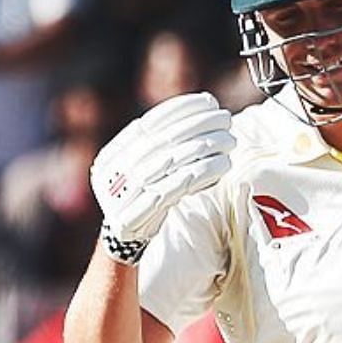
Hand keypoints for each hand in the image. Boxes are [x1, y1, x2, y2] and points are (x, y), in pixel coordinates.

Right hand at [90, 92, 234, 262]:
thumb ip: (163, 146)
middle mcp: (111, 173)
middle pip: (161, 142)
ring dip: (204, 149)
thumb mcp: (146, 169)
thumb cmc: (147, 198)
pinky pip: (172, 190)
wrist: (125, 242)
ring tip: (230, 142)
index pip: (148, 124)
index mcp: (111, 156)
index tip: (210, 101)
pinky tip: (222, 166)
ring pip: (168, 163)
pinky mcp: (133, 216)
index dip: (180, 109)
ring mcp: (119, 195)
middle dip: (198, 127)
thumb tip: (206, 109)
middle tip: (227, 119)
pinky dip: (199, 175)